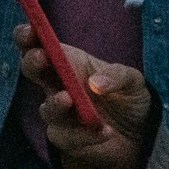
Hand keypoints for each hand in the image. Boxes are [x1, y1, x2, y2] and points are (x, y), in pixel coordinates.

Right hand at [16, 25, 155, 168]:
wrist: (139, 137)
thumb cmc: (130, 99)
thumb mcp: (133, 81)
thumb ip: (117, 76)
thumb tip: (95, 84)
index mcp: (70, 62)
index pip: (41, 44)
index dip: (29, 36)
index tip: (29, 31)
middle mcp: (58, 84)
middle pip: (32, 70)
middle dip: (32, 62)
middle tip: (42, 59)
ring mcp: (59, 112)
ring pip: (46, 107)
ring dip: (56, 104)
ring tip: (70, 101)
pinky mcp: (65, 138)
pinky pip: (66, 136)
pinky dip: (85, 134)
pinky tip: (106, 132)